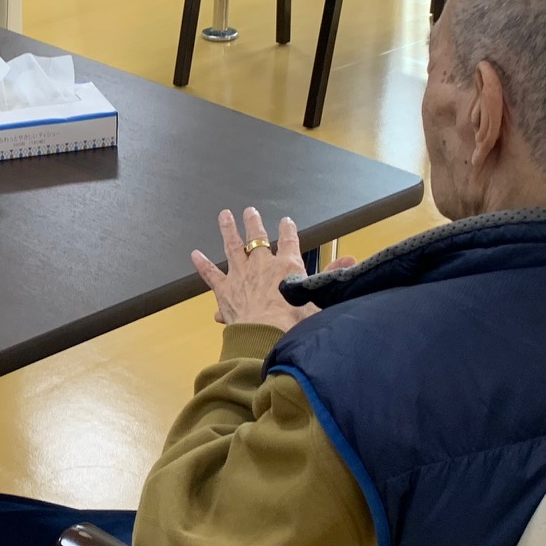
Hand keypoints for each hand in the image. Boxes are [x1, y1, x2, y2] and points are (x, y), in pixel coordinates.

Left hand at [191, 209, 321, 330]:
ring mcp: (240, 275)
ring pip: (232, 247)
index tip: (286, 221)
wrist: (266, 335)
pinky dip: (202, 264)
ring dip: (228, 229)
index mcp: (287, 266)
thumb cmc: (295, 322)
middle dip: (253, 223)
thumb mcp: (318, 297)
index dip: (288, 230)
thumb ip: (332, 276)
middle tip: (250, 211)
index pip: (289, 241)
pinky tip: (195, 254)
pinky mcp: (224, 290)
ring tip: (224, 216)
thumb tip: (350, 260)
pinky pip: (210, 274)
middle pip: (256, 238)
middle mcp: (261, 265)